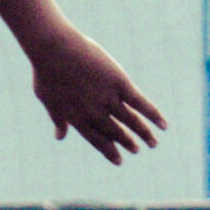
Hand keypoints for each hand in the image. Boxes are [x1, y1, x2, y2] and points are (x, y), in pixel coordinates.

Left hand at [31, 30, 166, 163]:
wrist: (54, 49)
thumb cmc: (45, 71)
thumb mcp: (48, 99)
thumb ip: (57, 119)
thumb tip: (59, 136)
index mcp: (78, 119)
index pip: (97, 140)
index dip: (109, 151)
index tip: (119, 160)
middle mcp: (95, 113)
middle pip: (116, 133)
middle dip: (127, 143)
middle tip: (136, 150)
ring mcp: (108, 99)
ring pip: (130, 121)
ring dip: (143, 133)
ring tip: (153, 143)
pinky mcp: (120, 83)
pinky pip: (140, 103)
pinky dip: (153, 114)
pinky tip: (163, 124)